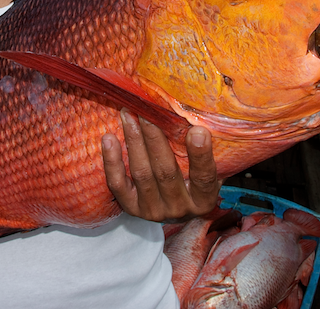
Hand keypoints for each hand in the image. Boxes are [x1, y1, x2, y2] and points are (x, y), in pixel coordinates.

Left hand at [102, 109, 220, 221]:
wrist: (177, 205)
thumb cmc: (195, 177)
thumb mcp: (210, 167)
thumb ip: (207, 148)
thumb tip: (199, 115)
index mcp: (203, 200)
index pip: (204, 178)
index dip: (201, 155)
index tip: (197, 130)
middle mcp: (179, 208)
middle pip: (166, 171)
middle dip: (155, 137)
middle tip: (147, 109)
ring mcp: (153, 210)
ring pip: (141, 173)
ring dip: (133, 140)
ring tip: (128, 114)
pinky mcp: (131, 208)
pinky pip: (118, 185)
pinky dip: (112, 161)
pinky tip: (109, 138)